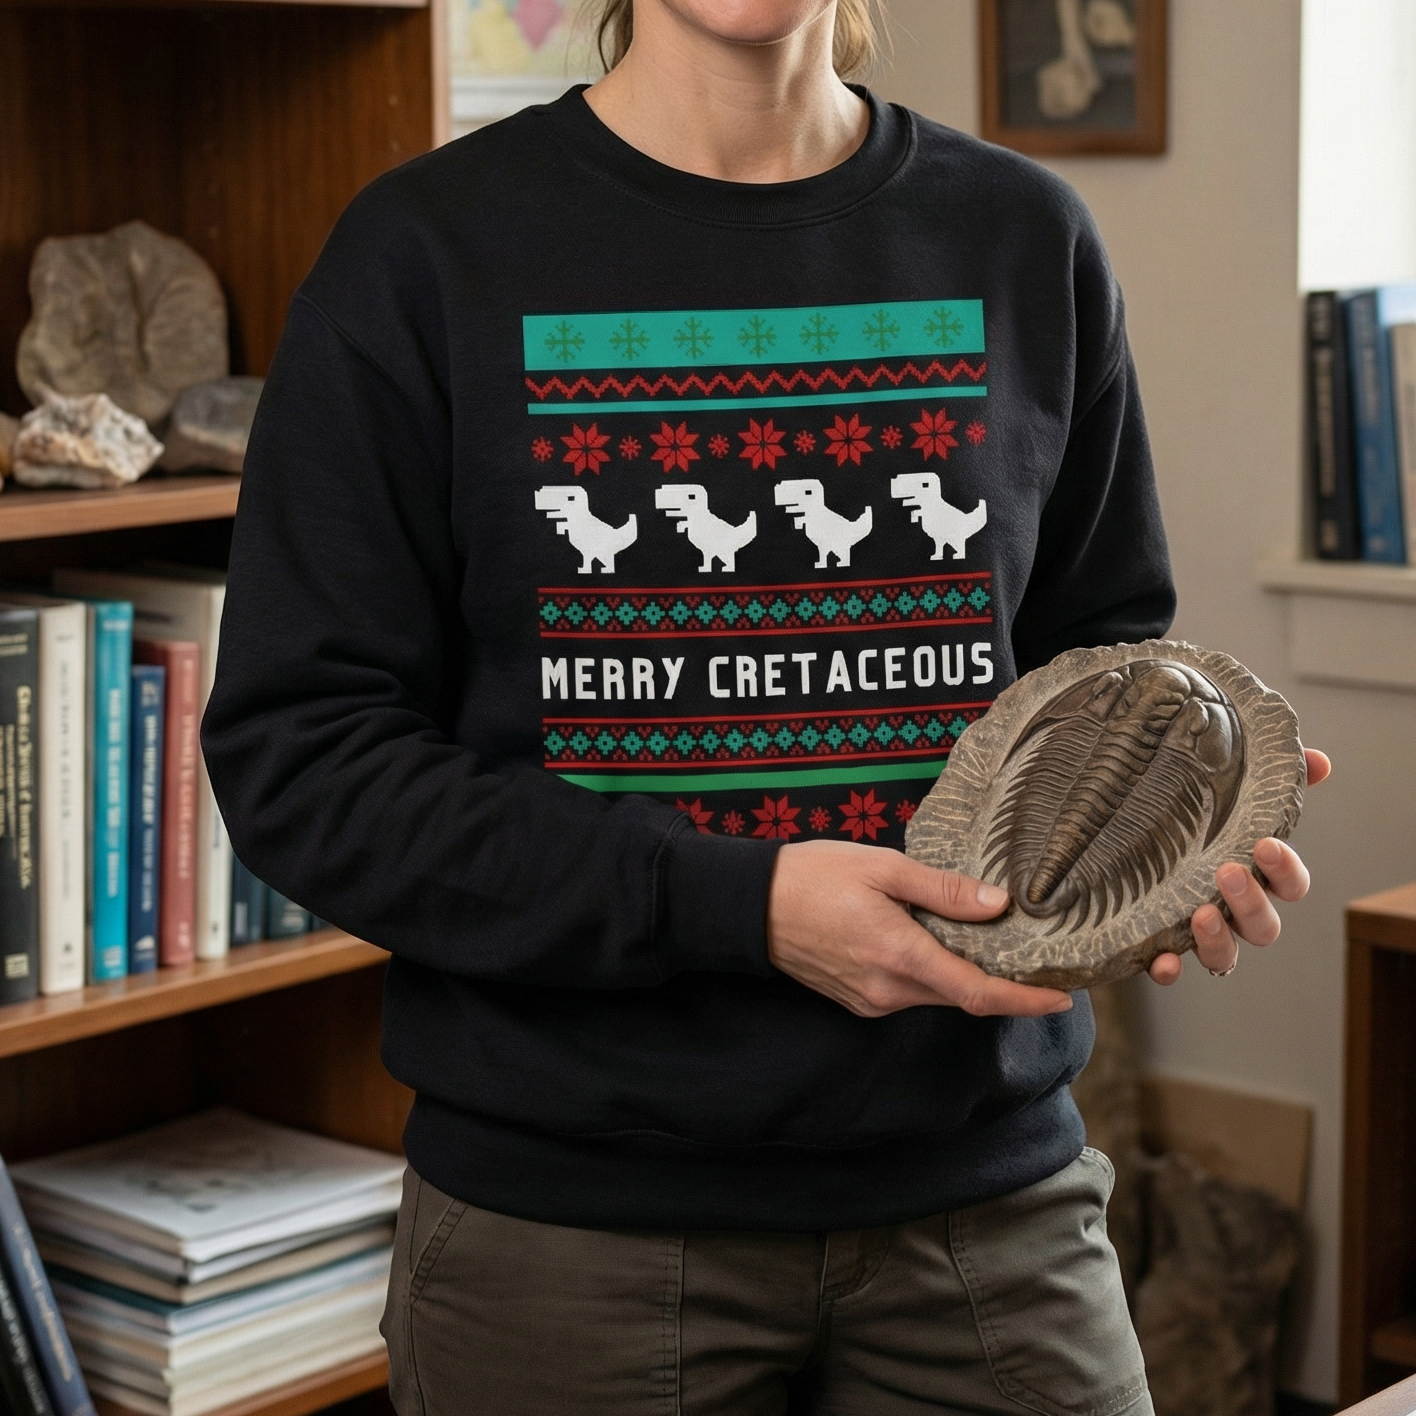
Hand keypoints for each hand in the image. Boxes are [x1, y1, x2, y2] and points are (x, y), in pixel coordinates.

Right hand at [767, 839, 1072, 1018]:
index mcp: (899, 956)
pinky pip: (911, 991)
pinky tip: (937, 942)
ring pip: (936, 994)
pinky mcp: (859, 999)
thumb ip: (942, 890)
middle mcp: (888, 990)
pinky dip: (934, 973)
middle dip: (1001, 984)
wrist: (752, 906)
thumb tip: (998, 905)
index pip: (977, 993)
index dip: (1024, 1000)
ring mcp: (872, 1000)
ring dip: (964, 975)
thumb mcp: (882, 867)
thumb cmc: (813, 877)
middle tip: (1034, 956)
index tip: (1061, 999)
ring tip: (986, 940)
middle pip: (962, 996)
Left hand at [1149, 748, 1331, 983]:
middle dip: (1251, 903)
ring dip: (1218, 940)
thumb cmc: (1189, 818)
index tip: (1265, 845)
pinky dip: (1169, 970)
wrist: (1117, 838)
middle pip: (1264, 926)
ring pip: (1226, 956)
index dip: (1285, 870)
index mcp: (1255, 875)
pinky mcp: (1160, 947)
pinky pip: (1171, 969)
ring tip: (1200, 915)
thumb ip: (1273, 776)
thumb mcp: (1224, 789)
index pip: (1291, 883)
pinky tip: (1162, 961)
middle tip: (1228, 873)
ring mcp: (1199, 934)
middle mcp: (1234, 911)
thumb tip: (1317, 760)